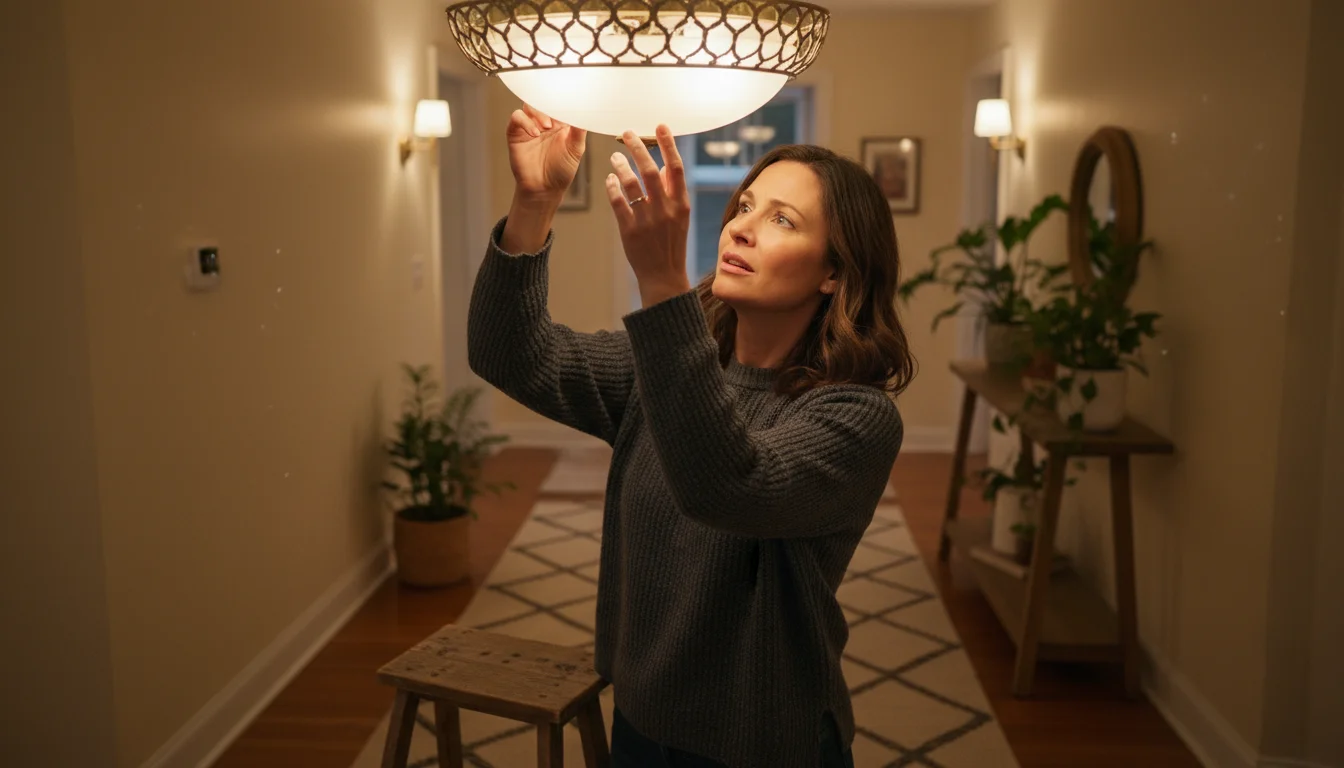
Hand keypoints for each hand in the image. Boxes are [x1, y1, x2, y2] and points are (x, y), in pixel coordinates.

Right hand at [507, 104, 586, 204]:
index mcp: (560, 122)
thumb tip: (584, 113)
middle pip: (542, 100)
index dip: (563, 99)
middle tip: (556, 116)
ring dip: (537, 112)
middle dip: (549, 103)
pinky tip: (534, 133)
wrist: (544, 189)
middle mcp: (544, 122)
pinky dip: (525, 121)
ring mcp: (529, 126)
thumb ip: (579, 131)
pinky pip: (517, 117)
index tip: (569, 100)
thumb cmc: (561, 171)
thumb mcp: (576, 150)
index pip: (560, 103)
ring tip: (546, 127)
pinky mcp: (516, 133)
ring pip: (529, 105)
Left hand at [605, 126, 691, 306]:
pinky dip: (612, 186)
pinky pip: (617, 201)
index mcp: (681, 204)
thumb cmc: (671, 243)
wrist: (663, 276)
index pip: (676, 167)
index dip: (668, 144)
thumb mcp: (680, 217)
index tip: (660, 126)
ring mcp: (646, 220)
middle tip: (627, 134)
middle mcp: (665, 209)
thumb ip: (673, 191)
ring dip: (621, 165)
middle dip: (637, 148)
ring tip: (615, 157)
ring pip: (631, 183)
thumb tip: (666, 166)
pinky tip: (609, 179)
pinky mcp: (629, 230)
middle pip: (650, 169)